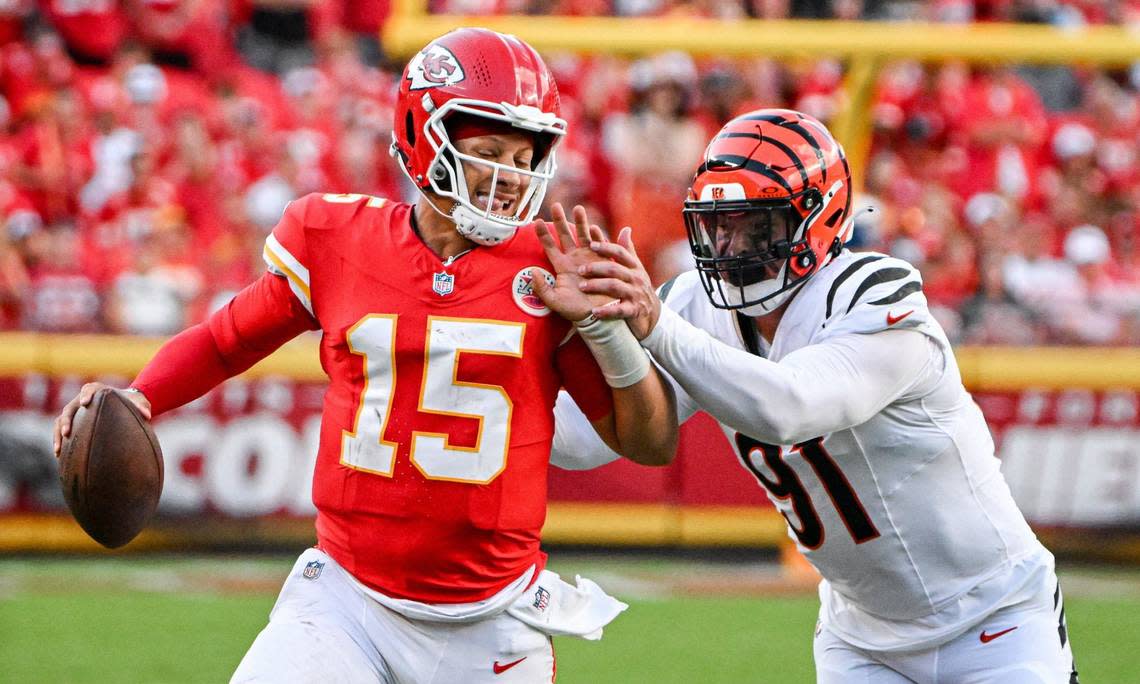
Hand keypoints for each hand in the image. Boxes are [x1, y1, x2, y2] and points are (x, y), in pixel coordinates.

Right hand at [53, 383, 151, 456]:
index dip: (85, 395)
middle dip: (66, 420)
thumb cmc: (131, 402)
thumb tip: (148, 416)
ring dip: (58, 434)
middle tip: (67, 432)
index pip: (88, 390)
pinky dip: (60, 441)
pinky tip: (59, 456)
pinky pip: (61, 431)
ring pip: (60, 421)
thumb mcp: (140, 403)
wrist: (124, 405)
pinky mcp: (73, 422)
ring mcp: (75, 411)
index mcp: (97, 390)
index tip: (85, 403)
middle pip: (69, 408)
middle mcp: (81, 399)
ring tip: (58, 450)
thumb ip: (142, 407)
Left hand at [531, 203, 611, 321]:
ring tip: (578, 208)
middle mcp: (575, 259)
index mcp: (562, 266)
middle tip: (556, 205)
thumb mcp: (554, 301)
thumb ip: (542, 288)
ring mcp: (589, 259)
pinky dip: (598, 236)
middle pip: (566, 235)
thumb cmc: (574, 311)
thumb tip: (533, 272)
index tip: (537, 221)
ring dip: (581, 222)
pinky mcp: (603, 263)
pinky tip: (595, 228)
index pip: (550, 247)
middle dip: (561, 220)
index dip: (543, 234)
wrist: (597, 316)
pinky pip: (601, 246)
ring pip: (583, 236)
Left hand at [579, 226, 660, 339]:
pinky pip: (619, 310)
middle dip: (596, 267)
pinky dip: (606, 311)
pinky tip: (594, 312)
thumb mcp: (635, 268)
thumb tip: (626, 229)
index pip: (620, 253)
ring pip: (615, 287)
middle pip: (614, 269)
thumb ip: (627, 249)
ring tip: (581, 287)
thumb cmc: (638, 286)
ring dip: (597, 286)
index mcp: (634, 266)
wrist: (652, 313)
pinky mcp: (633, 311)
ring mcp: (635, 294)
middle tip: (580, 269)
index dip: (606, 248)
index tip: (591, 244)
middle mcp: (636, 278)